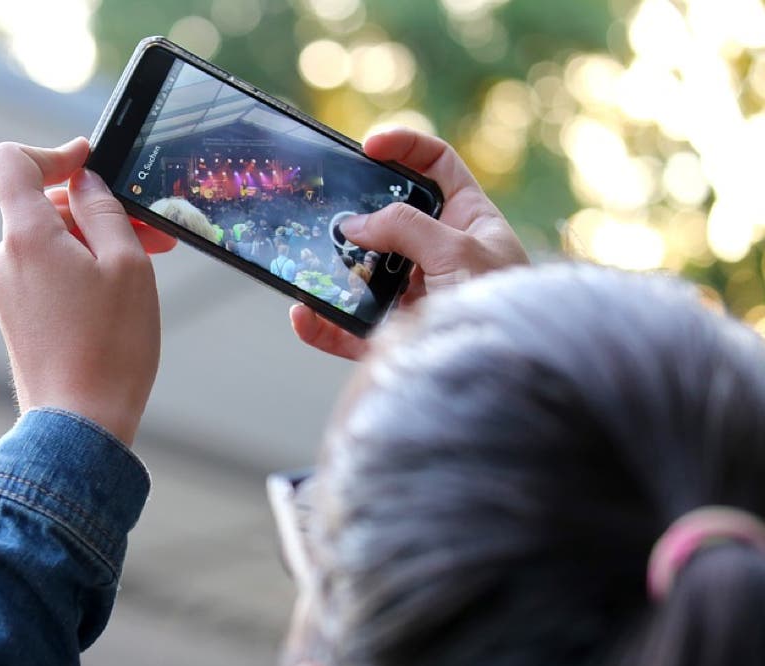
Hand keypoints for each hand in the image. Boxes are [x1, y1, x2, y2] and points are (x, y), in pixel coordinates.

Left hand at [0, 137, 159, 444]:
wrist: (80, 425)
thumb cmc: (110, 347)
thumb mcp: (126, 265)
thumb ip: (104, 210)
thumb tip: (85, 182)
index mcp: (26, 236)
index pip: (12, 162)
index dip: (53, 153)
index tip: (88, 162)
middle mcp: (5, 259)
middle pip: (43, 207)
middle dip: (96, 210)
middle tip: (151, 230)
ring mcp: (5, 292)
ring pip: (51, 245)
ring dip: (95, 244)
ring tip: (146, 265)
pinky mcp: (16, 319)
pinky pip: (46, 276)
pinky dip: (80, 272)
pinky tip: (118, 294)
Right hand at [291, 129, 527, 359]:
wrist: (508, 372)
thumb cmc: (502, 305)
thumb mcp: (459, 249)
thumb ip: (405, 227)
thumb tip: (354, 226)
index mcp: (469, 220)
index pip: (436, 167)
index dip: (405, 147)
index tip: (368, 147)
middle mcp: (439, 254)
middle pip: (388, 221)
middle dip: (357, 215)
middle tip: (326, 209)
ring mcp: (415, 296)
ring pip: (363, 275)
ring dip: (334, 271)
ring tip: (308, 266)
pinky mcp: (395, 337)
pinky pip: (349, 327)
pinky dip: (322, 324)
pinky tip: (303, 315)